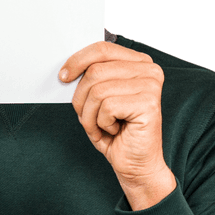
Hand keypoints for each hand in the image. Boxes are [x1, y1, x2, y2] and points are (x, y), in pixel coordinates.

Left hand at [60, 41, 175, 209]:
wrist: (135, 164)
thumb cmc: (117, 132)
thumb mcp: (99, 99)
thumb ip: (91, 78)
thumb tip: (68, 69)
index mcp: (139, 63)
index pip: (102, 49)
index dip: (78, 60)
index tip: (63, 76)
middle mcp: (150, 70)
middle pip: (96, 70)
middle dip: (81, 98)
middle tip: (87, 116)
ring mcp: (151, 86)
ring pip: (98, 90)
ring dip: (90, 115)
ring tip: (101, 126)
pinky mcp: (149, 104)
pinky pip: (106, 107)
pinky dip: (101, 124)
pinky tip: (113, 130)